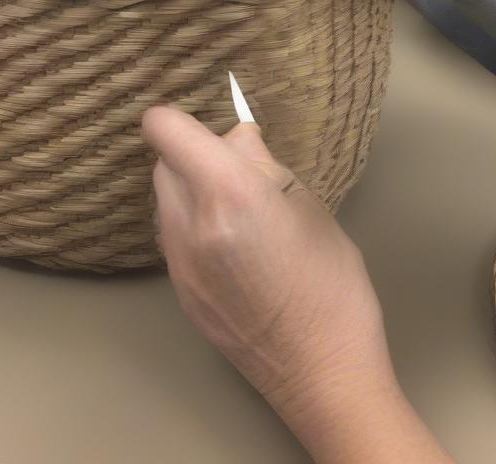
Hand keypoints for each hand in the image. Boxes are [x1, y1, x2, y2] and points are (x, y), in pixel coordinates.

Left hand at [144, 106, 451, 462]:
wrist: (322, 375)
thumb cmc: (332, 287)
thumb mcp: (309, 208)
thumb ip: (264, 166)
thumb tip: (237, 138)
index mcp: (227, 193)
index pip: (165, 129)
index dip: (182, 120)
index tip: (212, 130)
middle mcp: (189, 224)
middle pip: (163, 162)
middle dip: (193, 156)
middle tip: (241, 174)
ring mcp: (177, 263)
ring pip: (164, 199)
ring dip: (189, 190)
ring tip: (239, 213)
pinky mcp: (177, 291)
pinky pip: (171, 235)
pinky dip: (190, 224)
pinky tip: (232, 246)